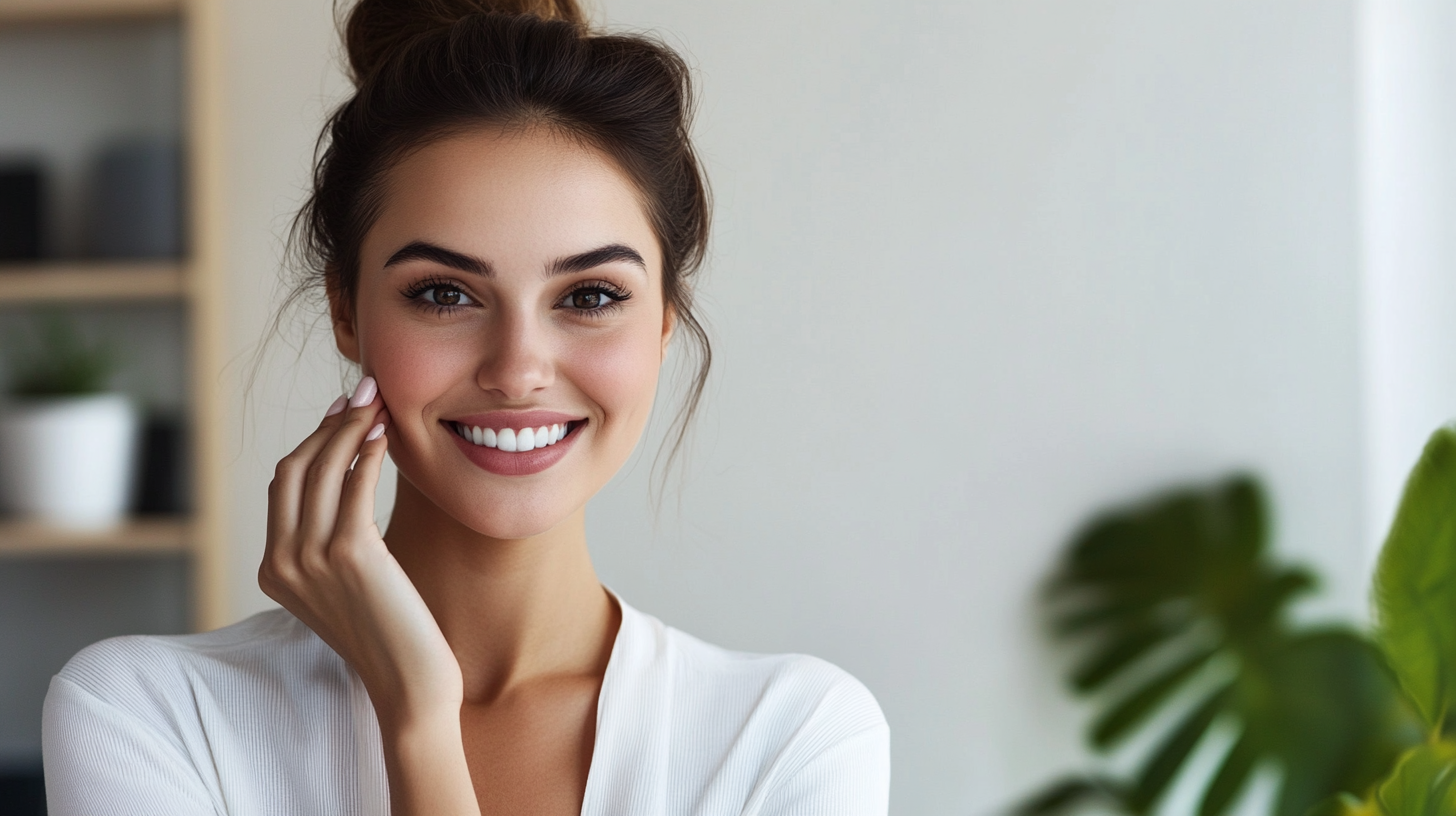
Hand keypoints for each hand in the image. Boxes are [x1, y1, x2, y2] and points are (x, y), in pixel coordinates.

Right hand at [260, 376, 462, 724]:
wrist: (408, 684)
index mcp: (273, 570)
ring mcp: (310, 559)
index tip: (343, 411)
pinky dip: (368, 453)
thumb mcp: (347, 583)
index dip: (312, 440)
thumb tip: (350, 474)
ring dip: (352, 428)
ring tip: (379, 403)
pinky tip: (386, 435)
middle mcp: (283, 563)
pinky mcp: (349, 555)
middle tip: (363, 391)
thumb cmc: (391, 633)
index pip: (283, 485)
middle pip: (295, 469)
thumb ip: (334, 540)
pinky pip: (355, 486)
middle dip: (329, 423)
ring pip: (322, 470)